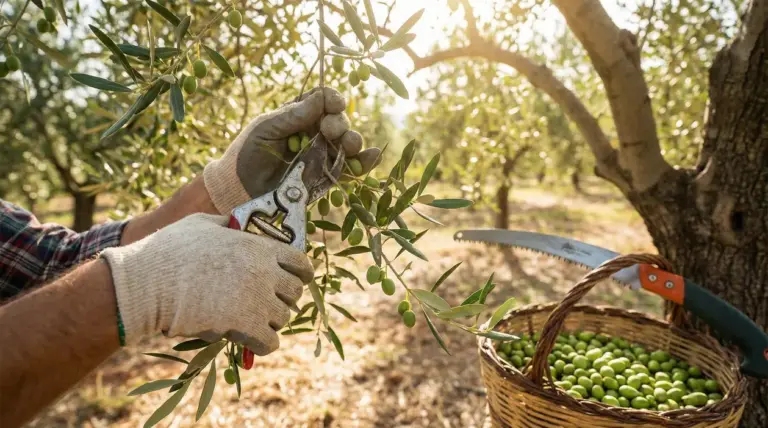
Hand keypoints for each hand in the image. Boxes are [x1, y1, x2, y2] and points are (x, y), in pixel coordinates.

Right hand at [101, 213, 313, 354]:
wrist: (148, 283)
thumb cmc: (169, 251)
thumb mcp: (201, 224)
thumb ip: (226, 224)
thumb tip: (235, 221)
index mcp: (258, 246)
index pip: (301, 262)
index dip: (302, 273)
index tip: (299, 280)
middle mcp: (264, 272)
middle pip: (295, 292)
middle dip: (284, 298)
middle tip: (268, 303)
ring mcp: (257, 299)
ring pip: (283, 318)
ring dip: (271, 321)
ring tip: (254, 322)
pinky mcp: (245, 326)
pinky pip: (270, 342)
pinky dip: (263, 345)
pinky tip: (252, 343)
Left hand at [203, 87, 380, 213]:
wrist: (241, 190)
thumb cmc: (248, 153)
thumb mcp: (266, 128)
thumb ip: (293, 115)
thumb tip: (321, 97)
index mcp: (299, 114)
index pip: (323, 99)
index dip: (332, 99)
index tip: (333, 104)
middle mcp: (315, 132)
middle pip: (339, 120)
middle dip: (339, 123)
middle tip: (328, 130)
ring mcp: (323, 154)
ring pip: (348, 142)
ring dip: (353, 140)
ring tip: (347, 145)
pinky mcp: (328, 177)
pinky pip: (351, 169)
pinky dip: (365, 162)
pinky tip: (373, 155)